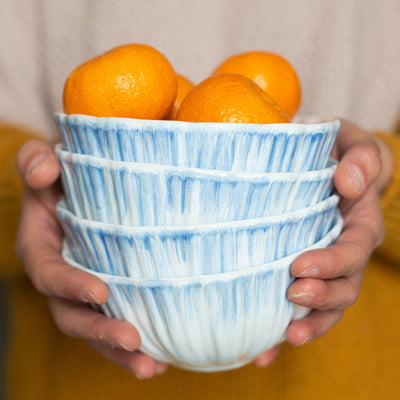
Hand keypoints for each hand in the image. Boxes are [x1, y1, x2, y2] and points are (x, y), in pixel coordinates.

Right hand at [15, 140, 166, 378]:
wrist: (87, 183)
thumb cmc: (67, 173)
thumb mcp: (47, 162)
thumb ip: (36, 161)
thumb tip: (44, 171)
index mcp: (42, 248)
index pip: (49, 273)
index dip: (70, 285)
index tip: (101, 292)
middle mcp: (63, 276)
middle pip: (73, 314)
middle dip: (99, 332)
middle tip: (133, 341)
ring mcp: (88, 288)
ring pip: (98, 327)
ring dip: (120, 351)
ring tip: (152, 366)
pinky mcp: (113, 292)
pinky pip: (119, 319)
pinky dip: (139, 341)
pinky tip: (165, 353)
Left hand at [284, 120, 392, 344]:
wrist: (319, 164)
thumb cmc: (336, 154)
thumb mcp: (354, 144)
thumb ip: (361, 158)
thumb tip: (349, 183)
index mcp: (358, 223)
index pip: (354, 249)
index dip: (333, 262)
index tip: (301, 266)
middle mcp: (344, 252)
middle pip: (343, 286)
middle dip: (320, 298)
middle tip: (291, 296)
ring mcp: (324, 268)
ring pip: (325, 306)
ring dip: (308, 324)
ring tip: (283, 337)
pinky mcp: (303, 275)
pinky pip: (299, 308)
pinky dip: (283, 333)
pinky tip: (262, 351)